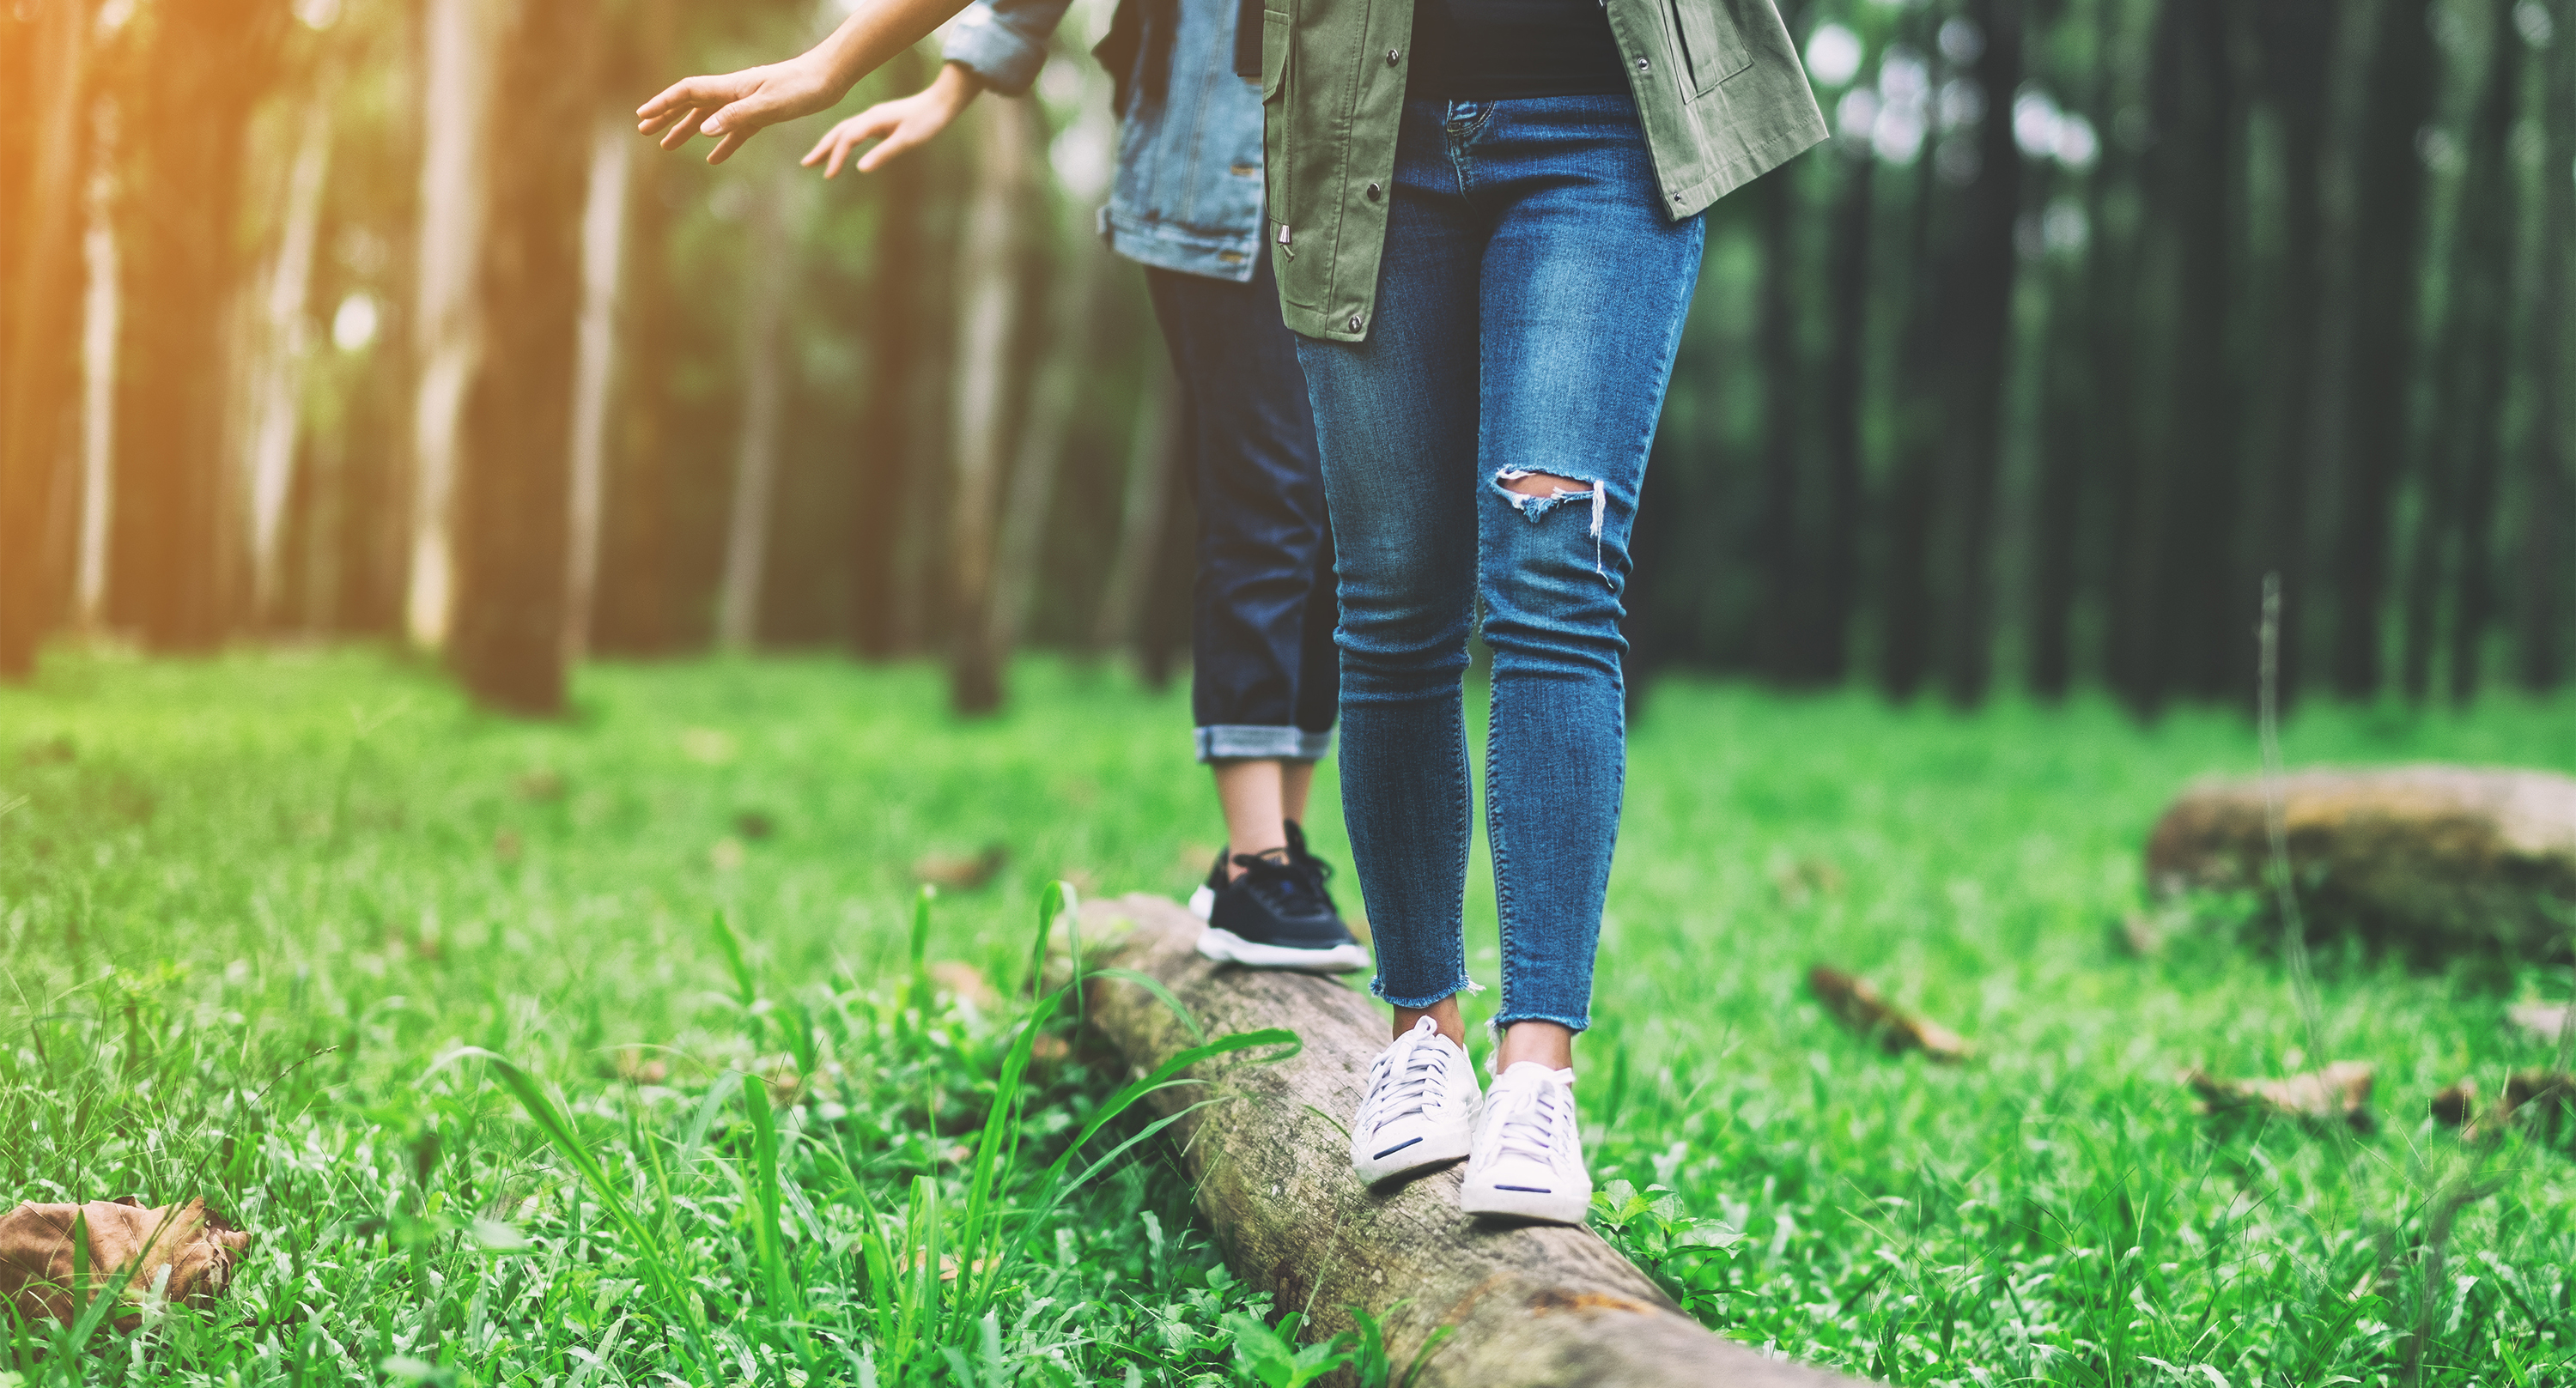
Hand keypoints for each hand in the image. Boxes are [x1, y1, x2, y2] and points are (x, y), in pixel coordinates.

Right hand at [637, 53, 846, 164]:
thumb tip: (704, 130)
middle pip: (691, 104)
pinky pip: (735, 131)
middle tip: (644, 131)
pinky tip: (713, 159)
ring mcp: (747, 103)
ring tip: (667, 147)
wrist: (829, 79)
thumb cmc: (802, 88)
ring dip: (687, 131)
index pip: (687, 93)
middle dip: (666, 117)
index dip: (663, 104)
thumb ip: (737, 116)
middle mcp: (734, 93)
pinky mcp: (763, 115)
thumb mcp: (769, 105)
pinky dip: (722, 144)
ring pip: (709, 119)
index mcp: (731, 87)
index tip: (642, 117)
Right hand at [802, 62, 984, 176]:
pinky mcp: (880, 122)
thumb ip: (884, 153)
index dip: (836, 158)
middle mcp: (870, 117)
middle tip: (805, 164)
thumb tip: (860, 169)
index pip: (847, 140)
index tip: (828, 176)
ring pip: (845, 131)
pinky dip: (843, 141)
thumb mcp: (907, 140)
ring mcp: (874, 118)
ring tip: (816, 159)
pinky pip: (855, 132)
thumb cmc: (927, 121)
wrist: (942, 102)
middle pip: (839, 132)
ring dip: (829, 145)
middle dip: (822, 149)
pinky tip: (842, 150)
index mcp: (873, 120)